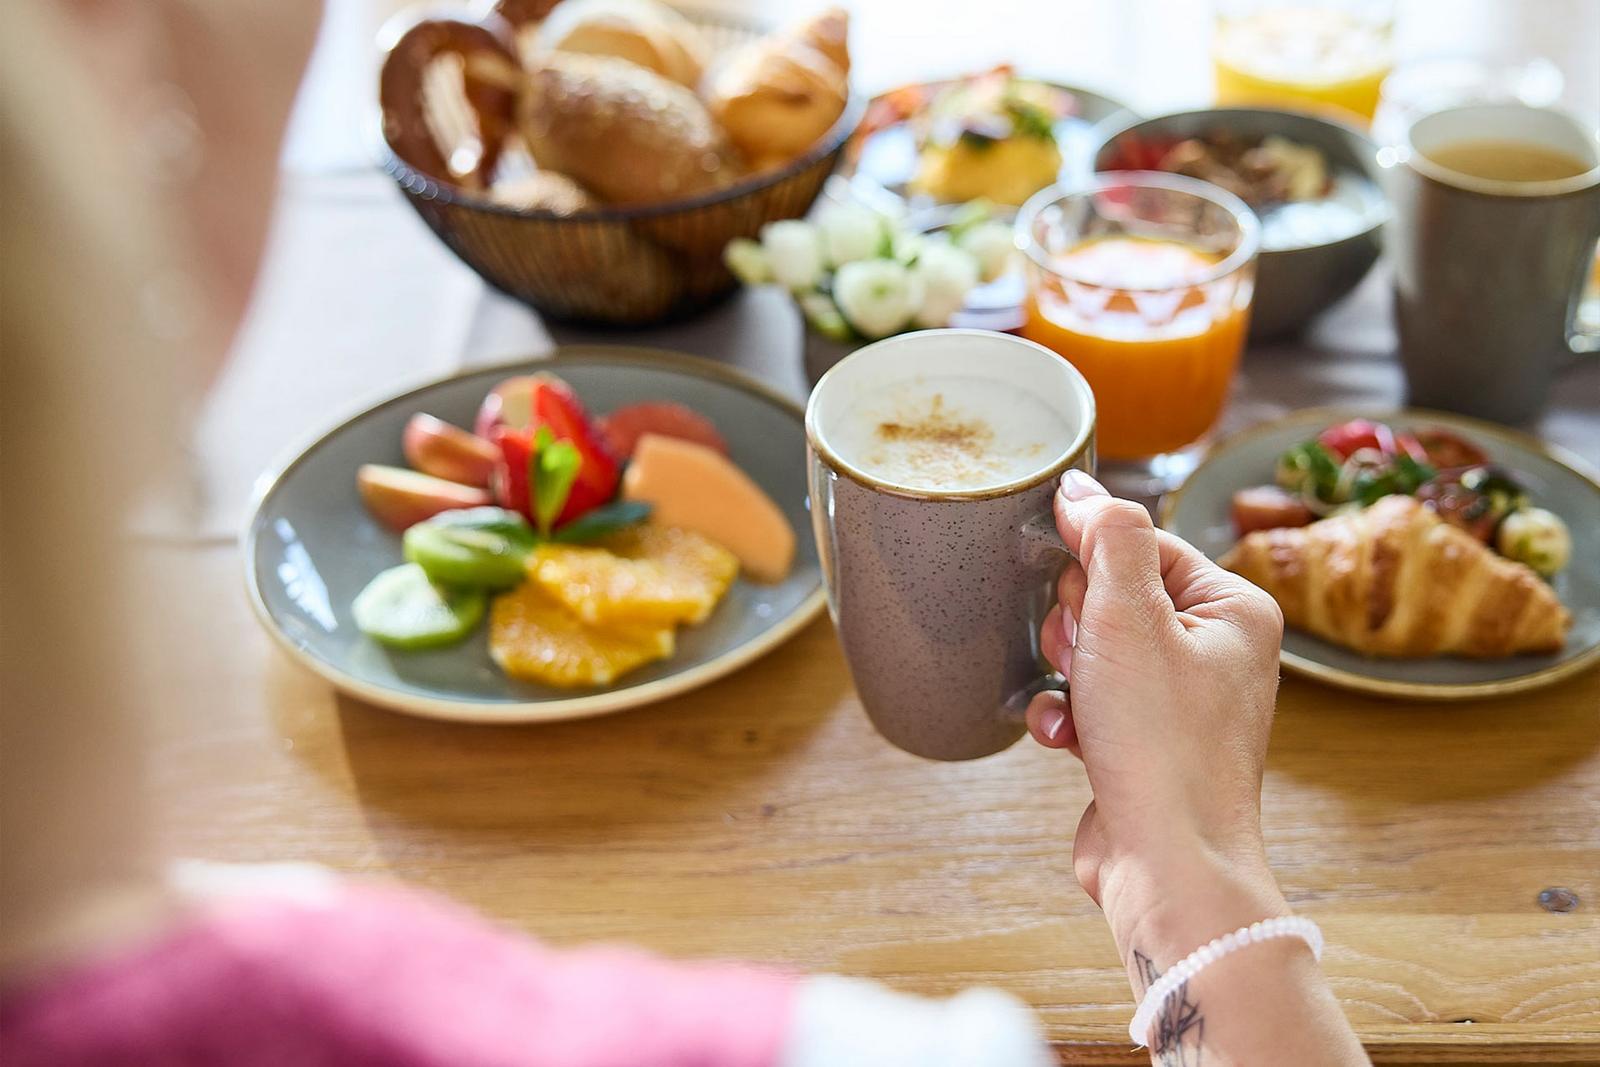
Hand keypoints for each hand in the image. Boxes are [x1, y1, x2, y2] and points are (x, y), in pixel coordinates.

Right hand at [1026, 471, 1288, 952]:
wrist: (1169, 866)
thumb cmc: (1163, 747)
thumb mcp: (1130, 617)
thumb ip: (1108, 535)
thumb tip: (1080, 488)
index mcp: (1234, 608)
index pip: (1141, 542)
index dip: (1092, 567)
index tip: (1083, 603)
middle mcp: (1217, 650)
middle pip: (1111, 593)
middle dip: (1076, 625)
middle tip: (1087, 659)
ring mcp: (1182, 700)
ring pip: (1091, 647)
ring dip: (1065, 672)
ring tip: (1081, 705)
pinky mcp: (1146, 742)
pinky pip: (1088, 700)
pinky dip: (1067, 716)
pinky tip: (1066, 740)